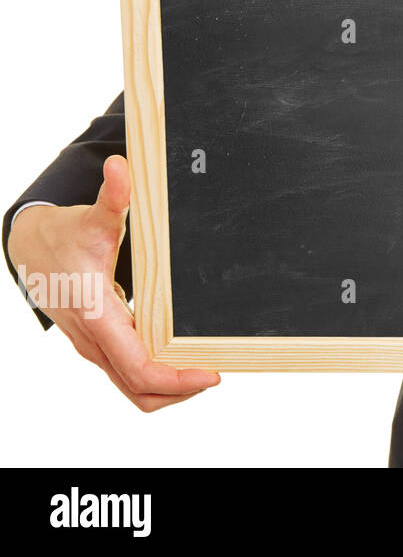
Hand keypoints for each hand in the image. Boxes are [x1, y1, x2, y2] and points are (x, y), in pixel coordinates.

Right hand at [8, 155, 220, 410]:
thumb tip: (120, 165)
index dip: (176, 378)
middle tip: (217, 374)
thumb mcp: (92, 217)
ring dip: (168, 388)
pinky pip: (128, 373)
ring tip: (204, 372)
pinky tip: (182, 360)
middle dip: (180, 390)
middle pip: (139, 389)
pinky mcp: (99, 344)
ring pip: (132, 387)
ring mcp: (94, 346)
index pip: (139, 367)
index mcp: (97, 316)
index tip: (211, 375)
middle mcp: (94, 340)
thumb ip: (113, 197)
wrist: (31, 247)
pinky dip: (155, 376)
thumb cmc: (65, 235)